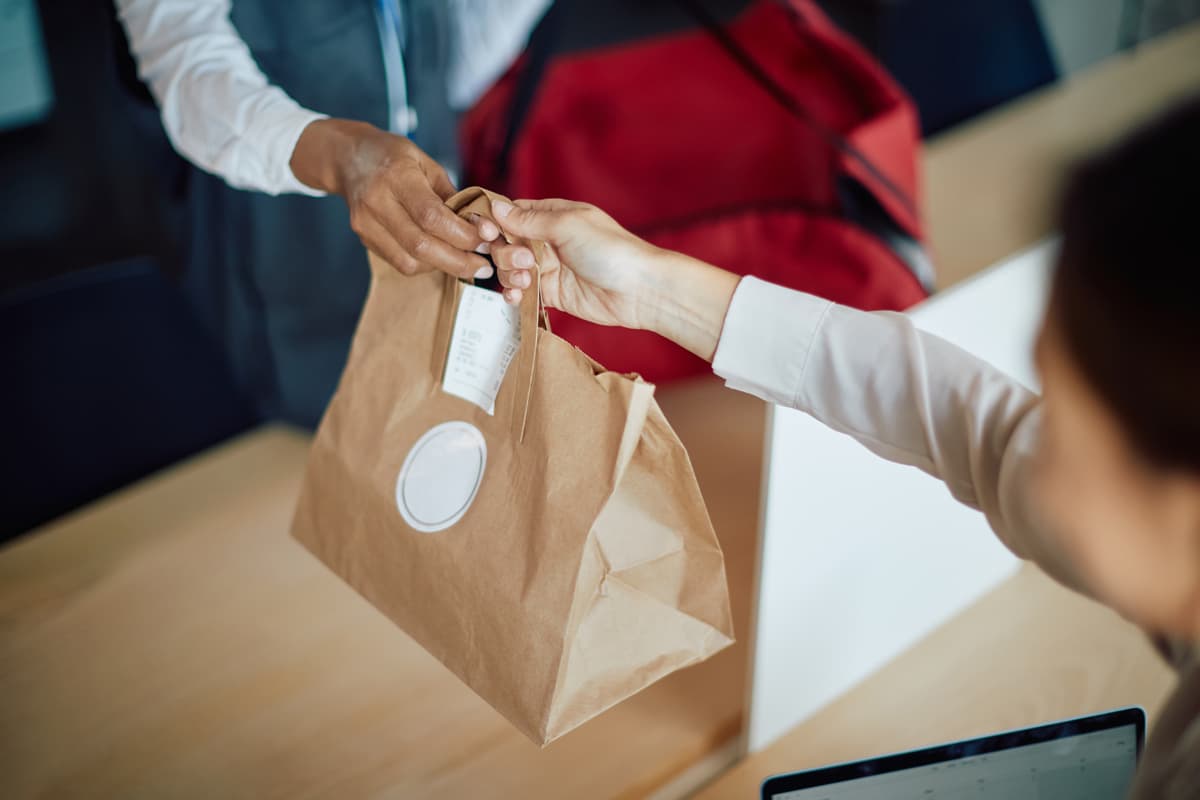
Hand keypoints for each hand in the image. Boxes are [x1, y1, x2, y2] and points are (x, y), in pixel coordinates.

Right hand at [290, 118, 495, 279]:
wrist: (349, 158)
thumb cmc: (394, 157)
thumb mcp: (427, 164)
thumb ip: (453, 196)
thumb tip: (483, 227)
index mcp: (397, 176)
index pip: (431, 216)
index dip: (462, 234)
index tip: (487, 239)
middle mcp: (377, 202)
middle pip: (421, 246)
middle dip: (458, 261)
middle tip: (484, 265)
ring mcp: (366, 224)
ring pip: (410, 261)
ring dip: (444, 266)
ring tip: (466, 260)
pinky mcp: (364, 238)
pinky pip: (401, 263)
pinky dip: (426, 264)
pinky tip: (440, 255)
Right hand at [489, 198, 740, 360]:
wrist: (638, 290)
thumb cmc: (611, 250)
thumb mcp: (567, 226)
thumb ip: (529, 221)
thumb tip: (496, 208)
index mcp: (553, 215)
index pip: (512, 213)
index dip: (494, 222)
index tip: (487, 233)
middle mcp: (547, 240)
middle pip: (506, 242)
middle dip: (505, 252)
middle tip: (524, 261)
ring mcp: (549, 267)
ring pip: (510, 268)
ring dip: (509, 274)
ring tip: (526, 280)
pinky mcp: (551, 293)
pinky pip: (522, 291)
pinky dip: (514, 293)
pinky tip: (518, 296)